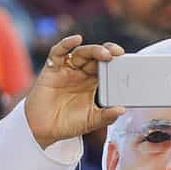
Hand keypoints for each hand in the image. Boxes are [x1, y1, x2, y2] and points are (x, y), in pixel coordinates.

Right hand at [24, 35, 127, 149]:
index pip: (106, 67)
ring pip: (81, 53)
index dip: (115, 62)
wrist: (44, 130)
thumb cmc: (67, 124)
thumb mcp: (91, 121)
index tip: (127, 61)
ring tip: (105, 53)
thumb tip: (121, 110)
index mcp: (92, 82)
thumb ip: (106, 116)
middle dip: (107, 52)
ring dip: (93, 50)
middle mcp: (80, 73)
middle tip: (118, 53)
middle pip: (95, 57)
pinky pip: (58, 52)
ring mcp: (66, 70)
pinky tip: (76, 40)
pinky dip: (66, 44)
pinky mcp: (51, 69)